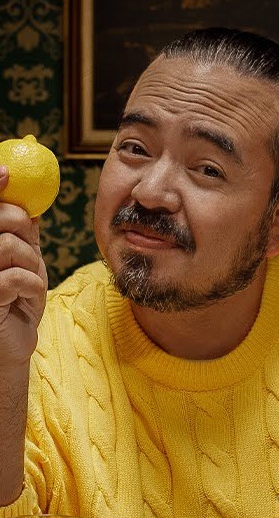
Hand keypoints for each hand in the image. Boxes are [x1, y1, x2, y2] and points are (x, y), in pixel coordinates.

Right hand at [0, 167, 47, 367]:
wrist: (13, 345)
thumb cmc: (16, 301)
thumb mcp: (24, 261)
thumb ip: (21, 232)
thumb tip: (28, 200)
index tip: (7, 173)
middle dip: (19, 224)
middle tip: (28, 242)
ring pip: (6, 246)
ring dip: (30, 261)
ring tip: (29, 278)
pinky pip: (13, 277)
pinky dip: (31, 284)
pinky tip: (28, 296)